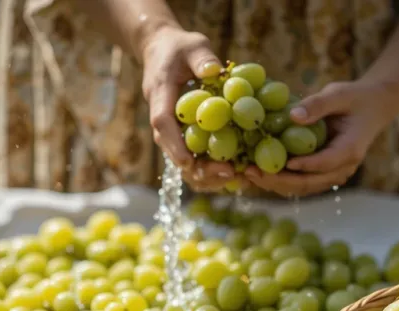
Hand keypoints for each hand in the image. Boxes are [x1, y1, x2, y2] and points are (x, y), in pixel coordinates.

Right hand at [141, 28, 237, 191]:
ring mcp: (173, 132)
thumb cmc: (179, 48)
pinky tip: (238, 172)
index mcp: (160, 96)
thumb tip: (215, 70)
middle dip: (199, 169)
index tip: (189, 163)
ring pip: (184, 163)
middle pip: (173, 153)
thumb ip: (202, 58)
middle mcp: (163, 120)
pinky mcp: (184, 136)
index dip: (175, 145)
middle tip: (229, 173)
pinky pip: (195, 159)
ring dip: (208, 175)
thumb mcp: (192, 45)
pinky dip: (213, 169)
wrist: (163, 52)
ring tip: (237, 178)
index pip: (162, 123)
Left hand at [244, 80, 398, 196]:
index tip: (279, 162)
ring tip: (248, 174)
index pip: (324, 163)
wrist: (371, 108)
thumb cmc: (355, 98)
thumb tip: (292, 116)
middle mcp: (342, 169)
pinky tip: (258, 172)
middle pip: (309, 183)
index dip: (302, 165)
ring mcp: (332, 174)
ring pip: (302, 187)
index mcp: (349, 151)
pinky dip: (279, 179)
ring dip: (274, 184)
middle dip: (278, 180)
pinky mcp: (322, 174)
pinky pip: (300, 182)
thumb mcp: (339, 94)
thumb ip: (318, 105)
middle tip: (251, 172)